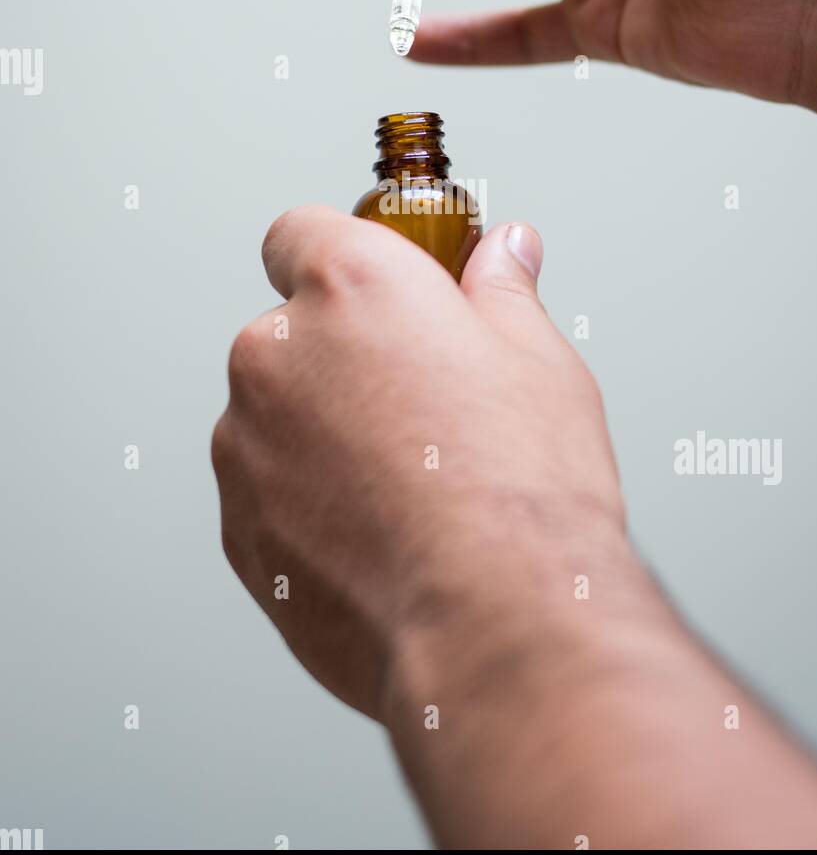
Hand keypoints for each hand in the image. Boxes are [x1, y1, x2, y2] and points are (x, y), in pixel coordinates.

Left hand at [211, 205, 626, 722]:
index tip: (377, 289)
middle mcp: (277, 353)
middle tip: (423, 407)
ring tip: (409, 488)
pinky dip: (309, 507)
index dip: (340, 256)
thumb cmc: (519, 489)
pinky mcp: (239, 530)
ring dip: (322, 438)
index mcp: (349, 287)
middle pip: (292, 333)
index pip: (301, 233)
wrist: (491, 621)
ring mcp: (245, 446)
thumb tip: (503, 252)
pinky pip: (268, 495)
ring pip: (277, 419)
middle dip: (344, 360)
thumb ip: (502, 291)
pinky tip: (382, 537)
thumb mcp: (539, 359)